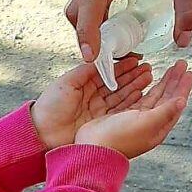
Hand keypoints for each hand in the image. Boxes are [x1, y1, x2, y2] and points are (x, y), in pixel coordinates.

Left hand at [31, 56, 153, 149]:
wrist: (43, 134)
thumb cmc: (50, 107)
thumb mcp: (67, 83)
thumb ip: (85, 70)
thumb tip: (99, 57)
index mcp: (82, 84)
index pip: (106, 72)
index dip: (121, 66)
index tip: (135, 59)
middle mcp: (92, 97)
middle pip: (116, 84)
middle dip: (132, 75)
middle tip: (147, 68)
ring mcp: (97, 110)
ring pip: (120, 96)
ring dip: (135, 86)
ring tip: (148, 77)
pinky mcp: (101, 123)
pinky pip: (119, 110)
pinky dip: (131, 102)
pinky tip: (142, 94)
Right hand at [65, 0, 191, 61]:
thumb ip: (190, 2)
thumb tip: (182, 39)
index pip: (91, 1)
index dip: (87, 30)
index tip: (91, 55)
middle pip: (76, 9)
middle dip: (85, 37)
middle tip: (109, 59)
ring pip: (78, 8)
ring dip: (89, 31)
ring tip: (116, 48)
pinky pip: (86, 3)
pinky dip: (93, 22)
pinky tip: (115, 32)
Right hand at [74, 60, 191, 158]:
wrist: (93, 148)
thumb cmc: (119, 139)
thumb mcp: (146, 123)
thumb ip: (165, 111)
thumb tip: (183, 101)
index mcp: (158, 127)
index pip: (175, 103)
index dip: (182, 87)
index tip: (188, 72)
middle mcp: (149, 123)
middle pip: (167, 98)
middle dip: (174, 80)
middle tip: (180, 65)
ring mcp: (136, 119)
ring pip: (154, 96)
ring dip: (162, 82)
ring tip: (168, 69)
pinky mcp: (123, 115)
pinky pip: (139, 97)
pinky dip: (145, 86)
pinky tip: (147, 80)